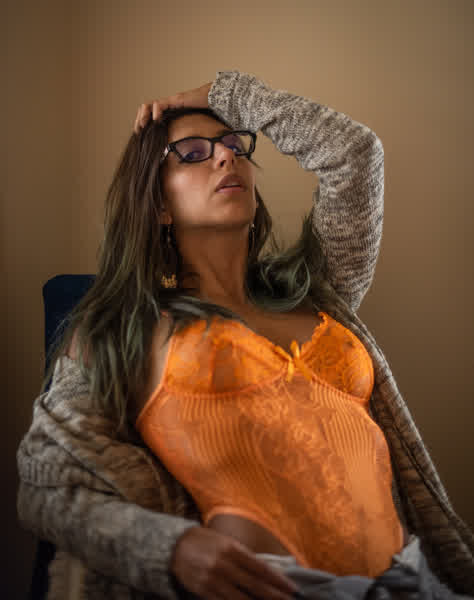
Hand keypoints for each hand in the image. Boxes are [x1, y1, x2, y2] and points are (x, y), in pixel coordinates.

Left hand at [133, 82, 212, 133]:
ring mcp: (170, 102)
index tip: (140, 135)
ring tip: (142, 126)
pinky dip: (155, 112)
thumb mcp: (191, 126)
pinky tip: (156, 120)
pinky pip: (159, 104)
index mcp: (168, 112)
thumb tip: (182, 152)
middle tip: (138, 132)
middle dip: (139, 120)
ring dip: (143, 116)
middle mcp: (167, 106)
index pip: (149, 116)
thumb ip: (184, 134)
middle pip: (145, 109)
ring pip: (148, 105)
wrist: (213, 101)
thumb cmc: (205, 113)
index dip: (143, 124)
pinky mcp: (174, 100)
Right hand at [169, 526, 301, 599]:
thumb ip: (244, 557)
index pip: (261, 568)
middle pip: (255, 585)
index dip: (278, 581)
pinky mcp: (204, 593)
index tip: (293, 589)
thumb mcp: (226, 543)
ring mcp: (213, 581)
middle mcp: (224, 565)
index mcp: (232, 549)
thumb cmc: (206, 542)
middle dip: (275, 597)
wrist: (175, 546)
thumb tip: (268, 574)